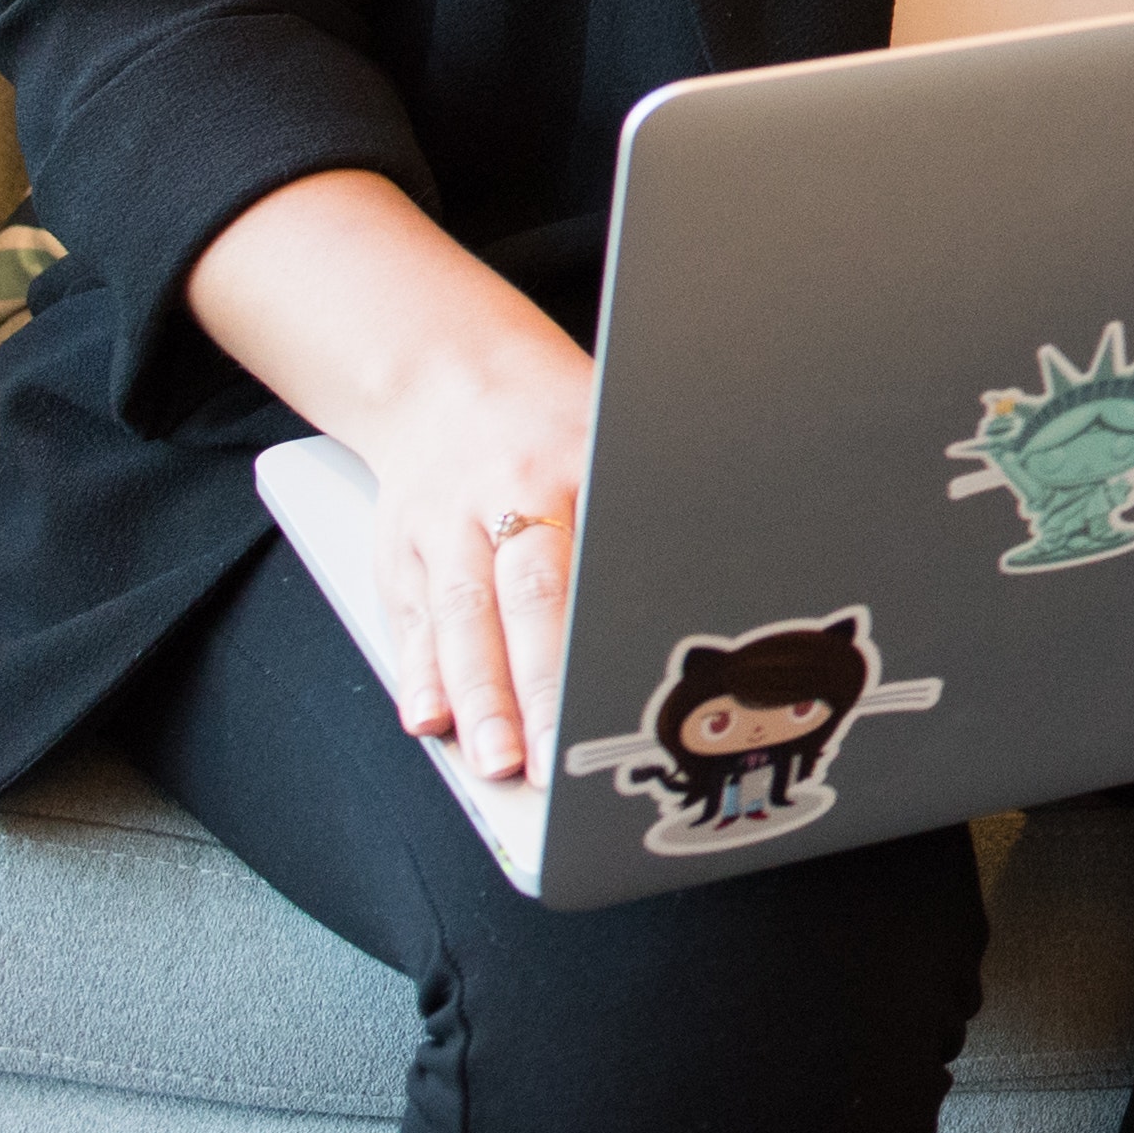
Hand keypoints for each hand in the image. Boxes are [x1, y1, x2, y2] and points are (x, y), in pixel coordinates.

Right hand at [183, 168, 598, 781]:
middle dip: (539, 684)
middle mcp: (508, 494)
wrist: (446, 371)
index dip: (607, 630)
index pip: (600, 556)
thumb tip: (733, 573)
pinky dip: (418, 673)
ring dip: (476, 696)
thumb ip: (649, 508)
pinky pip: (412, 618)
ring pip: (462, 617)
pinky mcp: (401, 549)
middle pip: (527, 597)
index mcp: (580, 463)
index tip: (625, 689)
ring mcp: (447, 523)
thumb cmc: (554, 420)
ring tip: (493, 761)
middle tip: (550, 757)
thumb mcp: (616, 434)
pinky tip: (427, 720)